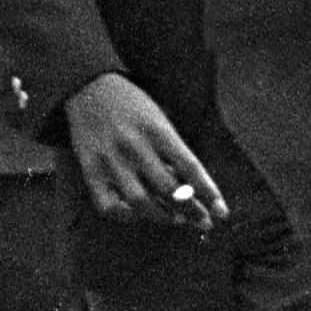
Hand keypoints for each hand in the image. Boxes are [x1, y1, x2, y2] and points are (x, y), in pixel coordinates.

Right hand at [62, 74, 225, 231]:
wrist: (89, 88)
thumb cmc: (133, 105)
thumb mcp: (159, 118)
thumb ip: (172, 150)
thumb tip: (189, 190)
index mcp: (158, 130)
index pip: (190, 167)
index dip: (208, 192)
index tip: (221, 212)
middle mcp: (135, 146)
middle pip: (169, 189)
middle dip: (191, 211)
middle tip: (203, 222)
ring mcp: (111, 160)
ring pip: (140, 201)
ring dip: (162, 216)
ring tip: (174, 219)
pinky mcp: (90, 170)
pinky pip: (108, 205)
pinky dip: (125, 216)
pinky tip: (136, 214)